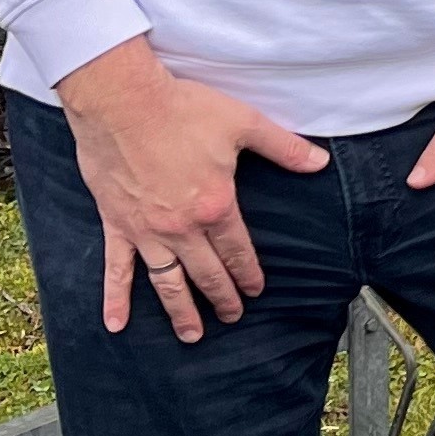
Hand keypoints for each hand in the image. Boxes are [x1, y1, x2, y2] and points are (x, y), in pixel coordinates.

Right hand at [59, 34, 328, 342]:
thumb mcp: (244, 123)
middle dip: (222, 298)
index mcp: (216, 206)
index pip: (238, 250)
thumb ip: (284, 147)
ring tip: (191, 334)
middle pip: (207, 272)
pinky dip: (115, 298)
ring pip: (167, 282)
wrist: (122, 101)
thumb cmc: (182, 109)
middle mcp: (182, 227)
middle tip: (232, 317)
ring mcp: (147, 231)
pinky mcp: (117, 224)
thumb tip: (319, 161)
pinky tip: (117, 324)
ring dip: (181, 311)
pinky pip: (116, 269)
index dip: (249, 273)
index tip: (256, 291)